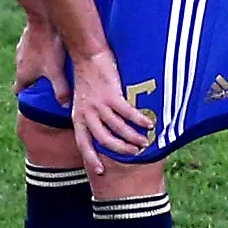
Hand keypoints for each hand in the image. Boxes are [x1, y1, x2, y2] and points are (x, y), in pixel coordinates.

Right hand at [14, 21, 67, 101]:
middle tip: (48, 82)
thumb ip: (61, 90)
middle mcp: (18, 63)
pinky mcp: (26, 38)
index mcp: (22, 75)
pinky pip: (31, 49)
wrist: (42, 19)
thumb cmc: (48, 48)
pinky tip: (49, 49)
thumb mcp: (56, 72)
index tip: (35, 97)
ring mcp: (21, 50)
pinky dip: (37, 52)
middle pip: (24, 77)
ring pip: (27, 62)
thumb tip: (65, 107)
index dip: (26, 95)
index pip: (18, 91)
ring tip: (50, 65)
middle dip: (33, 80)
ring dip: (35, 65)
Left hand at [67, 49, 154, 175]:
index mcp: (78, 118)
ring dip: (133, 137)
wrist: (87, 55)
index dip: (92, 158)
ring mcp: (99, 105)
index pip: (84, 144)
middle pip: (105, 141)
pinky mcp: (111, 95)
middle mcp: (87, 114)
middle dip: (121, 150)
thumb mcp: (81, 102)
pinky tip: (149, 124)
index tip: (100, 172)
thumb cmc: (87, 78)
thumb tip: (94, 131)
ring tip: (145, 141)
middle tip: (135, 153)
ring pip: (118, 129)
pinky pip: (127, 113)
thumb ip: (86, 116)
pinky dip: (139, 120)